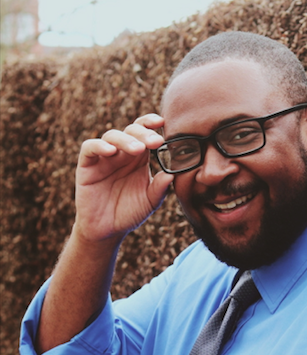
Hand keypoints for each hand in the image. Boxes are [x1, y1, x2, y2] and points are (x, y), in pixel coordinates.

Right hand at [74, 113, 173, 242]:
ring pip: (112, 136)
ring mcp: (104, 158)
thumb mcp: (150, 202)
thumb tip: (171, 174)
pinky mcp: (87, 165)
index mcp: (139, 158)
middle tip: (155, 141)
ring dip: (126, 139)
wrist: (107, 230)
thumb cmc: (130, 213)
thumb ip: (160, 188)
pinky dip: (99, 146)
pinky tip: (111, 151)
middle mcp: (122, 154)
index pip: (145, 134)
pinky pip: (90, 148)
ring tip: (138, 149)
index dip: (151, 124)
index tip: (163, 123)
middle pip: (130, 131)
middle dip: (143, 133)